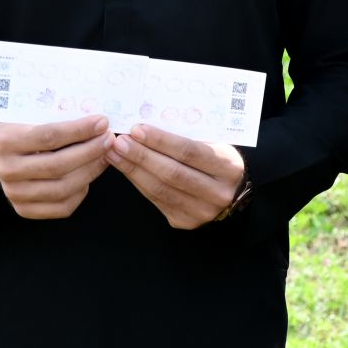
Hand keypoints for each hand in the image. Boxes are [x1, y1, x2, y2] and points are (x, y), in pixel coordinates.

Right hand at [0, 116, 113, 219]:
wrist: (3, 154)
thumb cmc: (25, 129)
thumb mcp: (33, 115)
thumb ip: (61, 115)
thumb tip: (99, 120)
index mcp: (6, 141)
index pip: (49, 136)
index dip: (80, 130)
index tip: (103, 123)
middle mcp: (7, 170)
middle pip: (57, 166)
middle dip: (90, 152)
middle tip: (109, 139)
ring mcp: (14, 193)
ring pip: (62, 188)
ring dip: (91, 171)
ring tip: (105, 155)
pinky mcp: (24, 209)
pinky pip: (62, 207)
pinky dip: (81, 192)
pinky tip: (89, 174)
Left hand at [107, 123, 245, 229]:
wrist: (232, 193)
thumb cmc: (219, 162)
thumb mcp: (216, 146)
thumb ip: (191, 139)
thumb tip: (150, 126)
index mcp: (228, 167)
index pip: (189, 152)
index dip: (161, 141)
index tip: (137, 130)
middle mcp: (218, 192)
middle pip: (172, 172)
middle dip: (141, 156)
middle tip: (119, 142)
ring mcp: (201, 211)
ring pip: (160, 189)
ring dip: (133, 170)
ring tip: (115, 154)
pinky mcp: (185, 221)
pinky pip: (156, 200)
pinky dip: (138, 183)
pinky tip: (126, 169)